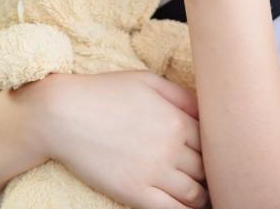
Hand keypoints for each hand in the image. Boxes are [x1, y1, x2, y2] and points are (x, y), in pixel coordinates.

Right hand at [34, 70, 208, 208]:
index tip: (217, 156)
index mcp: (177, 120)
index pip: (214, 143)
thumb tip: (209, 109)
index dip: (218, 151)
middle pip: (207, 170)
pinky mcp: (134, 192)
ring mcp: (153, 172)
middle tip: (213, 178)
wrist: (61, 114)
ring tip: (202, 198)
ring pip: (194, 194)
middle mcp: (171, 147)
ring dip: (202, 198)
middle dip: (212, 175)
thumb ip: (182, 94)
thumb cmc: (103, 92)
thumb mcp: (146, 81)